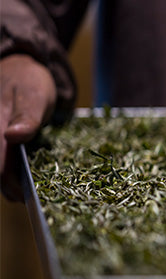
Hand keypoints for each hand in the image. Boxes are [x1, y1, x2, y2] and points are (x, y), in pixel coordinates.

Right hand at [1, 54, 55, 199]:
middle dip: (9, 187)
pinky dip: (9, 169)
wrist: (20, 67)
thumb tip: (13, 136)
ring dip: (7, 180)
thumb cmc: (29, 81)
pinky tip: (22, 175)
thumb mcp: (34, 95)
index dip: (10, 184)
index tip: (26, 196)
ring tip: (26, 190)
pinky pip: (1, 158)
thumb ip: (27, 117)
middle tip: (31, 197)